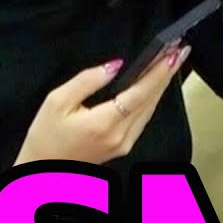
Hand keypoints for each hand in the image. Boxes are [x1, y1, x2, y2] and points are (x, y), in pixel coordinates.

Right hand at [14, 46, 191, 165]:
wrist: (43, 170)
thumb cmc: (45, 136)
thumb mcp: (57, 102)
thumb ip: (87, 81)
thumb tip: (115, 65)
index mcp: (104, 124)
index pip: (139, 94)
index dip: (157, 74)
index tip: (172, 55)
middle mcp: (121, 136)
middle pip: (150, 101)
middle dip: (166, 75)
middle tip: (179, 51)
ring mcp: (125, 144)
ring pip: (150, 110)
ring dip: (161, 85)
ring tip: (171, 62)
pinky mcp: (124, 146)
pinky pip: (144, 118)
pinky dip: (152, 99)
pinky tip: (156, 84)